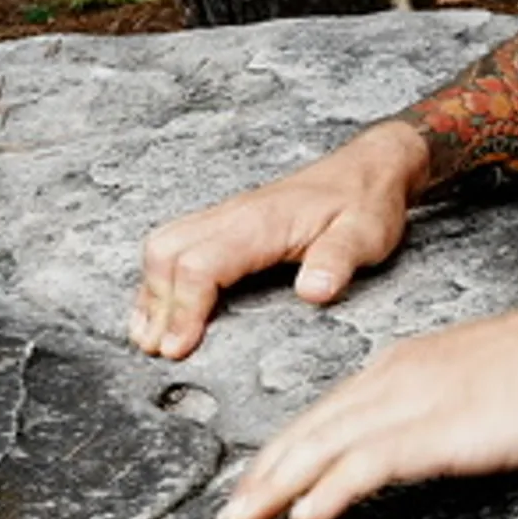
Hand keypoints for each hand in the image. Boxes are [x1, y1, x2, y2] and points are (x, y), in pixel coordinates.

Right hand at [130, 121, 426, 359]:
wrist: (369, 168)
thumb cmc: (366, 203)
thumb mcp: (365, 235)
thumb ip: (338, 261)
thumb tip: (314, 292)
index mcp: (260, 223)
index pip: (200, 265)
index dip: (183, 309)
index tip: (177, 348)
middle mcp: (233, 215)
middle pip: (167, 253)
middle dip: (156, 304)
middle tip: (158, 350)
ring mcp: (226, 216)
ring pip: (164, 245)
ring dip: (150, 290)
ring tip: (148, 336)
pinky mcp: (227, 222)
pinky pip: (177, 242)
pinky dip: (159, 276)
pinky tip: (159, 305)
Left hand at [212, 289, 517, 518]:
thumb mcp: (478, 382)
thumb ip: (437, 407)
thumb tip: (415, 441)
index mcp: (400, 368)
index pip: (324, 417)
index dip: (280, 457)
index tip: (253, 489)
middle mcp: (394, 380)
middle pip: (308, 432)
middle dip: (259, 478)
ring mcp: (415, 402)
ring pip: (323, 448)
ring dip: (273, 489)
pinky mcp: (441, 428)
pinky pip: (369, 462)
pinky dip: (330, 488)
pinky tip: (306, 515)